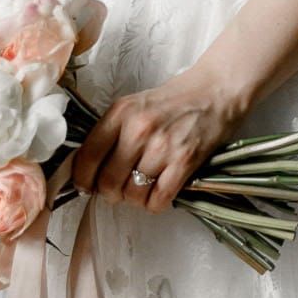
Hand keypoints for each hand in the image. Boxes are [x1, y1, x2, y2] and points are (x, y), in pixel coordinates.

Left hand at [71, 68, 244, 211]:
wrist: (215, 92)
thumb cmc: (173, 102)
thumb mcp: (133, 106)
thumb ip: (110, 132)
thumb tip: (87, 168)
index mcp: (120, 113)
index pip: (87, 156)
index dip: (82, 179)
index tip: (86, 186)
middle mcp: (138, 129)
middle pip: (108, 181)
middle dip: (109, 193)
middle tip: (117, 191)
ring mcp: (162, 146)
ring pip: (133, 193)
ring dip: (134, 200)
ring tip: (140, 191)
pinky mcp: (185, 161)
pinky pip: (159, 199)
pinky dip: (155, 204)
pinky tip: (158, 195)